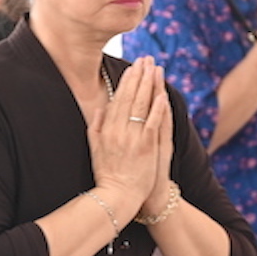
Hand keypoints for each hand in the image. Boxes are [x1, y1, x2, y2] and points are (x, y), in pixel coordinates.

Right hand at [85, 58, 168, 220]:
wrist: (117, 196)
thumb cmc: (107, 174)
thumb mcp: (94, 148)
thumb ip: (96, 127)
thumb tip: (100, 108)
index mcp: (106, 129)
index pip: (117, 98)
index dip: (126, 81)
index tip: (132, 68)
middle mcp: (118, 130)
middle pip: (130, 97)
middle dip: (139, 76)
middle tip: (145, 59)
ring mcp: (133, 137)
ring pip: (141, 105)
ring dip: (149, 85)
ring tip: (154, 68)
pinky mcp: (146, 146)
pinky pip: (152, 122)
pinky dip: (157, 107)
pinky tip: (162, 94)